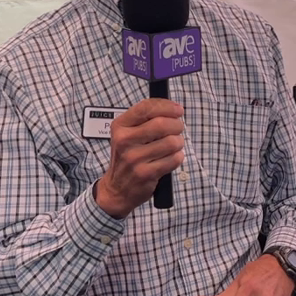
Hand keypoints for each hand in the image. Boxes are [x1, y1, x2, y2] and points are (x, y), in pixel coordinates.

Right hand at [94, 99, 184, 218]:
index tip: (178, 110)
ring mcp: (134, 158)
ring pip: (171, 142)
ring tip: (174, 146)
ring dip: (179, 142)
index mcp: (120, 126)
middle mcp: (124, 140)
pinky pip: (173, 159)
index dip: (167, 106)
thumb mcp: (127, 134)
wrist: (117, 189)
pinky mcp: (145, 173)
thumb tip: (174, 109)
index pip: (146, 107)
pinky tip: (171, 158)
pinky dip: (178, 157)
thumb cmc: (128, 157)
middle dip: (177, 125)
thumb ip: (146, 120)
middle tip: (178, 129)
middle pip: (161, 124)